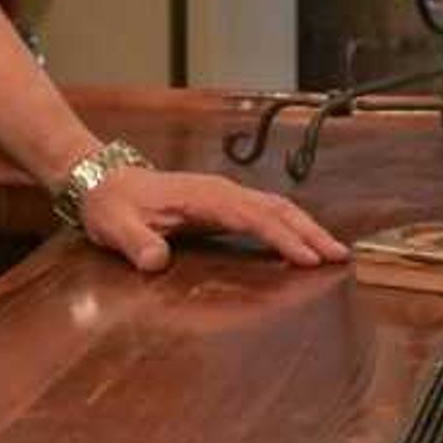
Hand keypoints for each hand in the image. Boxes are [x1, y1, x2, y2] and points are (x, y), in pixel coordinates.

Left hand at [77, 167, 346, 273]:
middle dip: (309, 231)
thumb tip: (156, 261)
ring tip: (334, 252)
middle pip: (276, 208)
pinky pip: (264, 213)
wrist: (102, 181)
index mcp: (203, 196)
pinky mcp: (222, 205)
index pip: (252, 216)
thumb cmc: (112, 204)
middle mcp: (220, 192)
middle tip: (339, 257)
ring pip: (275, 208)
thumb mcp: (115, 225)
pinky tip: (302, 245)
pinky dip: (289, 226)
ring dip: (305, 228)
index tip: (307, 258)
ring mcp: (223, 196)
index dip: (281, 238)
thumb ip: (135, 243)